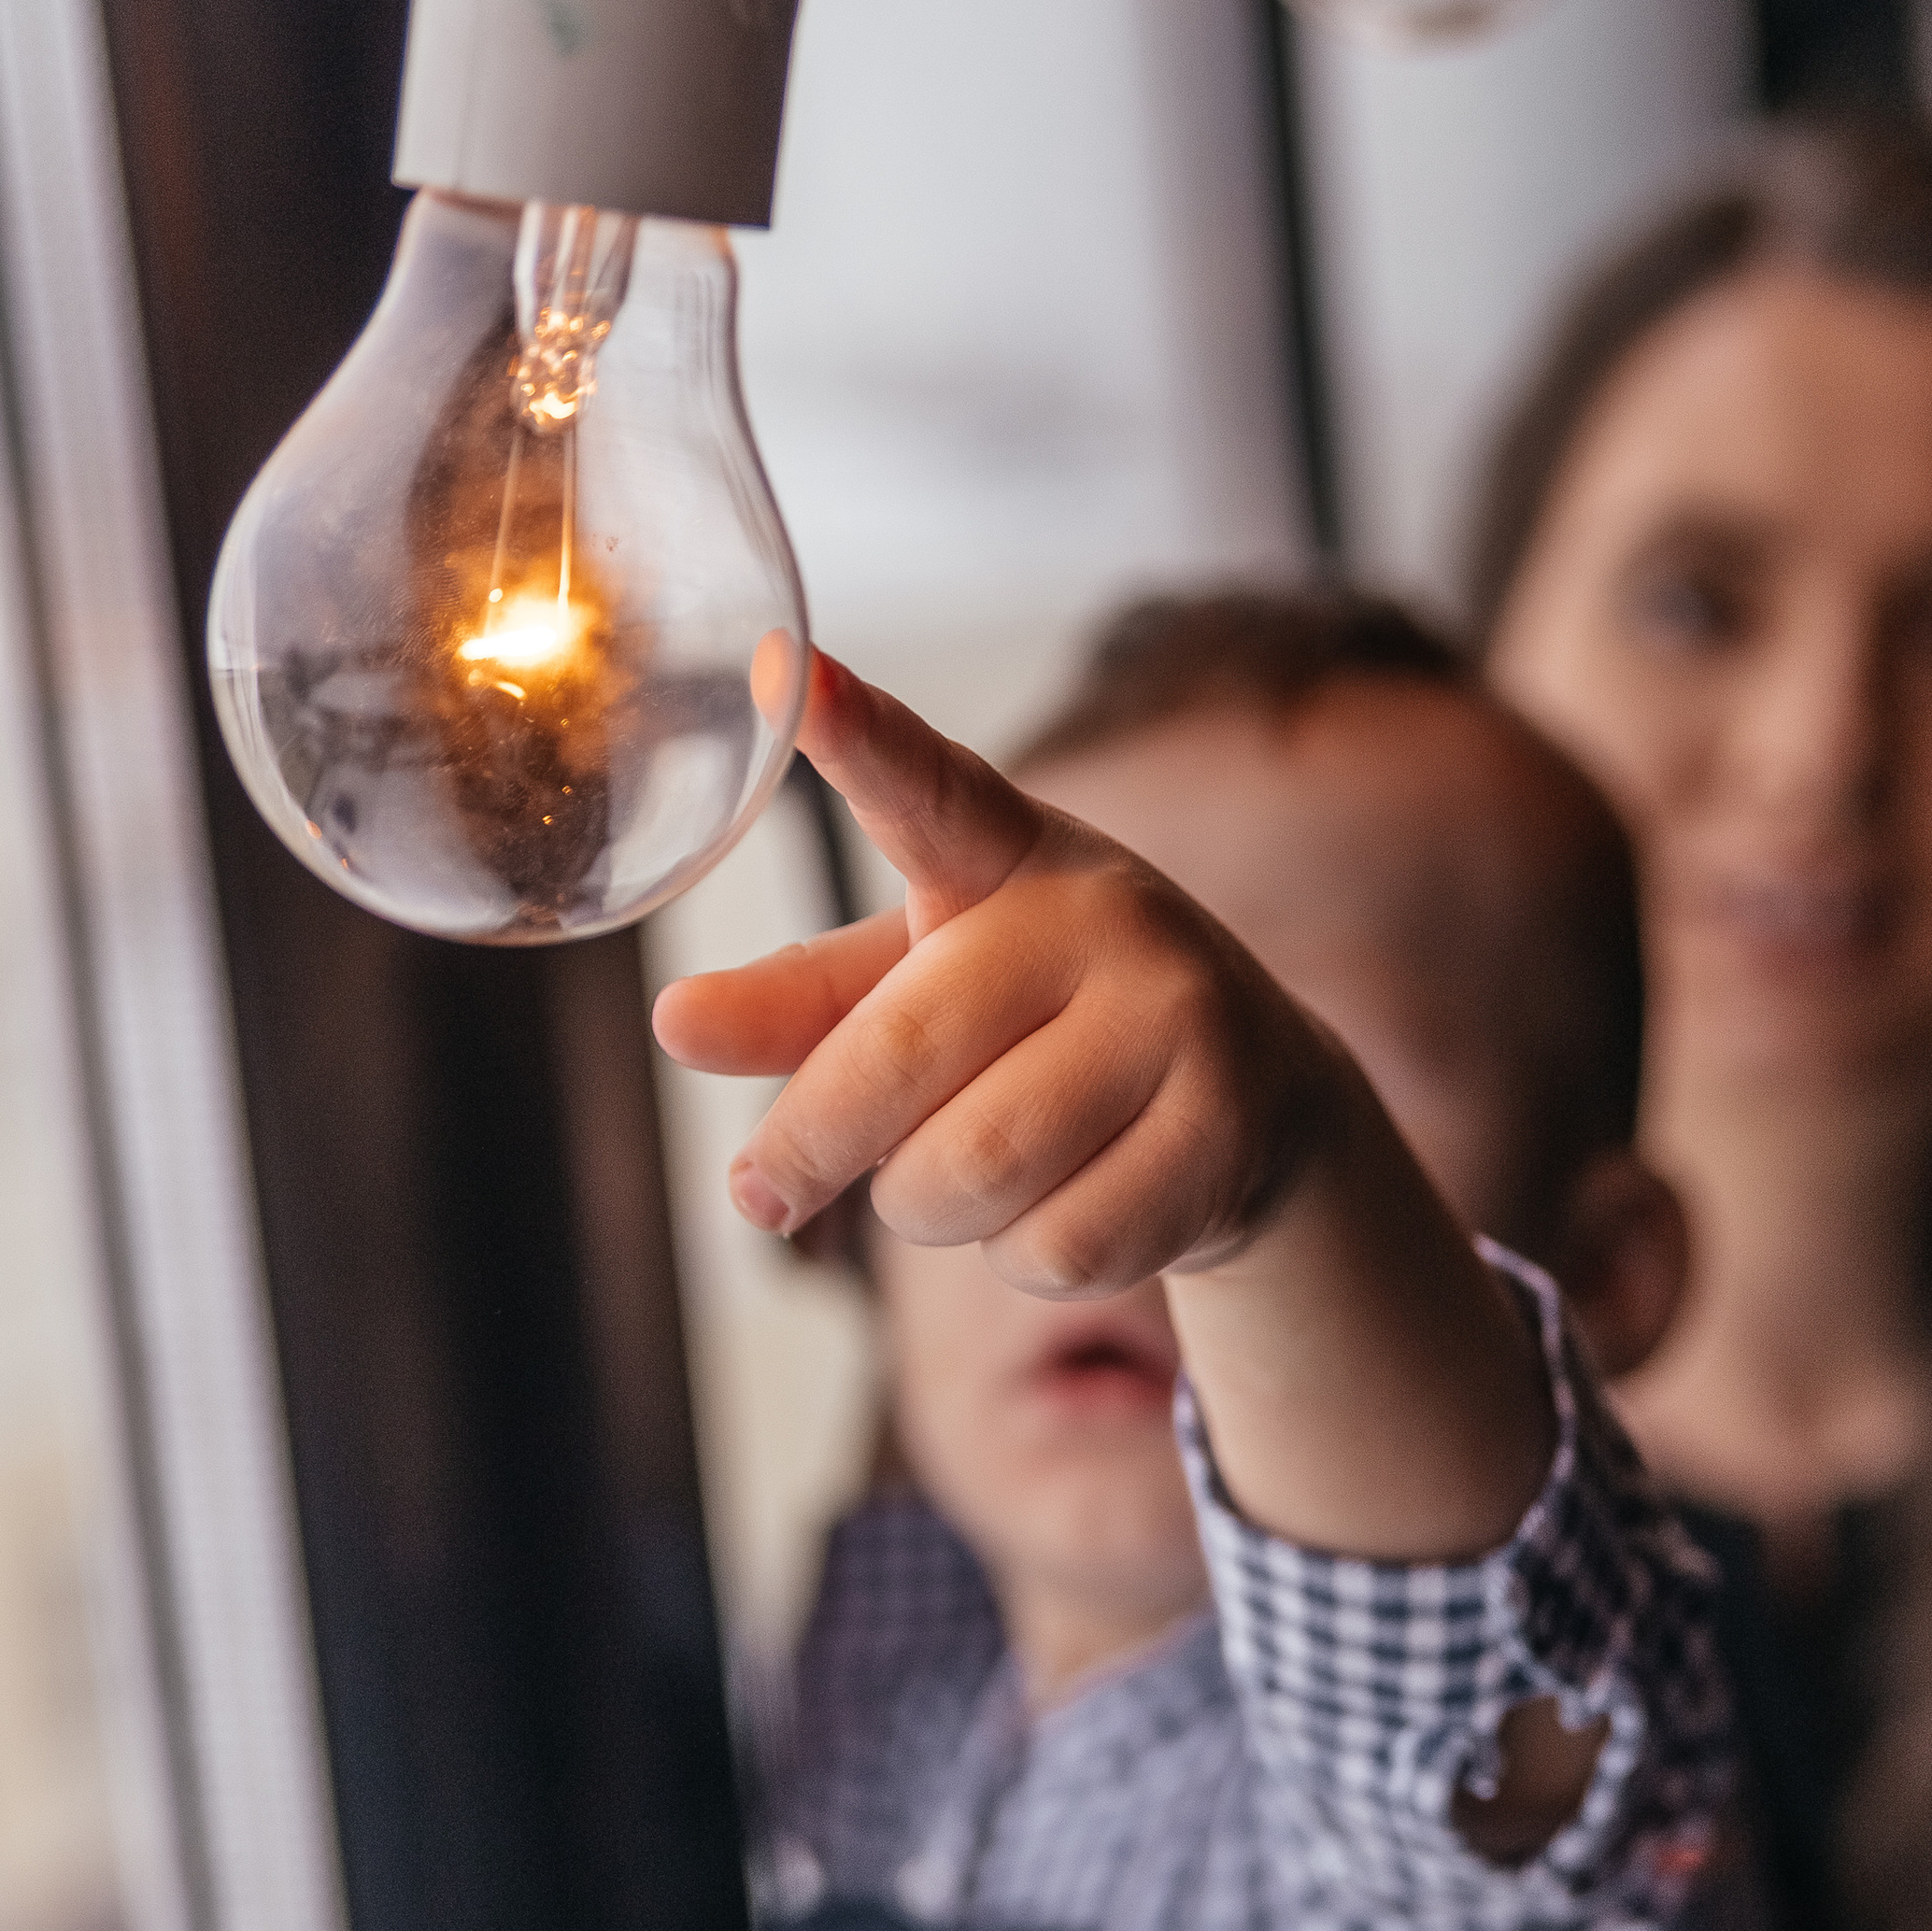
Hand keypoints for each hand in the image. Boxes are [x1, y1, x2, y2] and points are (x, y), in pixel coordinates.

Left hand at [655, 650, 1552, 1563]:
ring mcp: (1183, 1020)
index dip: (857, 734)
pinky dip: (1022, 1260)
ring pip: (971, 1176)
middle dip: (813, 1147)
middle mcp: (1107, 915)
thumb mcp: (923, 997)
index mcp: (1011, 857)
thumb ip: (803, 1010)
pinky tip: (1072, 1206)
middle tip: (764, 1192)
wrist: (1255, 1107)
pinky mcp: (1226, 1135)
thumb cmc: (1046, 1034)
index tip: (787, 671)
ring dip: (928, 1212)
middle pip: (901, 1061)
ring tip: (972, 1180)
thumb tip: (676, 1024)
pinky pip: (1054, 1247)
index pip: (927, 788)